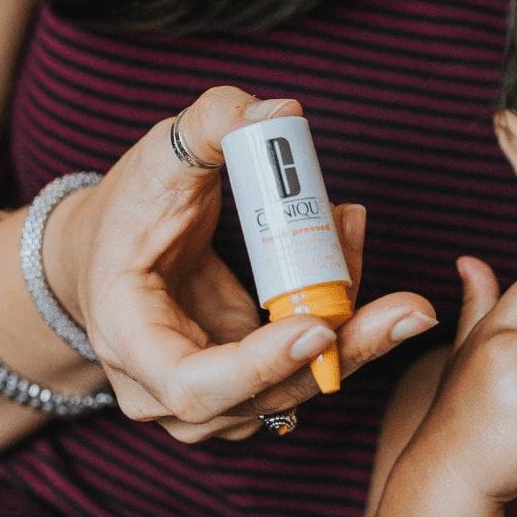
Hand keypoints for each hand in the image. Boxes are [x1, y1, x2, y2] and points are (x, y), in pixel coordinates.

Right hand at [53, 86, 437, 440]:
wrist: (105, 256)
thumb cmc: (130, 210)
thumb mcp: (158, 158)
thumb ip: (212, 125)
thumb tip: (281, 111)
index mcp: (128, 340)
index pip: (194, 384)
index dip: (259, 366)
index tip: (318, 328)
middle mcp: (164, 394)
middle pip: (268, 397)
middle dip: (348, 350)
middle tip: (411, 309)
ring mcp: (212, 405)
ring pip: (300, 384)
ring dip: (352, 320)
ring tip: (352, 225)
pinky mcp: (250, 394)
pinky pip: (310, 368)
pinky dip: (343, 316)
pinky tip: (347, 243)